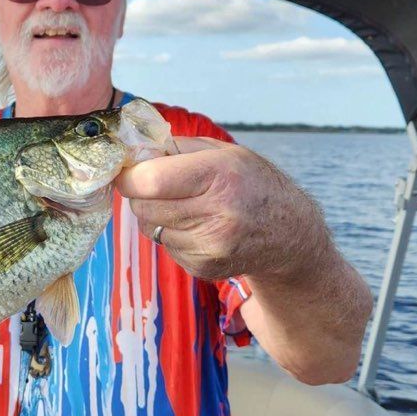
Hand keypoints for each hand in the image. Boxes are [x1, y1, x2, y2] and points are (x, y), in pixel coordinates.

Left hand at [114, 137, 326, 282]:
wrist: (288, 234)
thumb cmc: (252, 185)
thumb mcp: (225, 153)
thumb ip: (177, 148)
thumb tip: (133, 151)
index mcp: (220, 176)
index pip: (151, 181)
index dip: (130, 176)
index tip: (129, 171)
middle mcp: (216, 214)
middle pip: (143, 206)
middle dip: (141, 194)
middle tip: (158, 185)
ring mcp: (209, 246)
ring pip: (149, 227)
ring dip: (156, 215)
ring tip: (187, 206)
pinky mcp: (203, 267)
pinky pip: (164, 246)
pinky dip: (171, 234)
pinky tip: (197, 227)